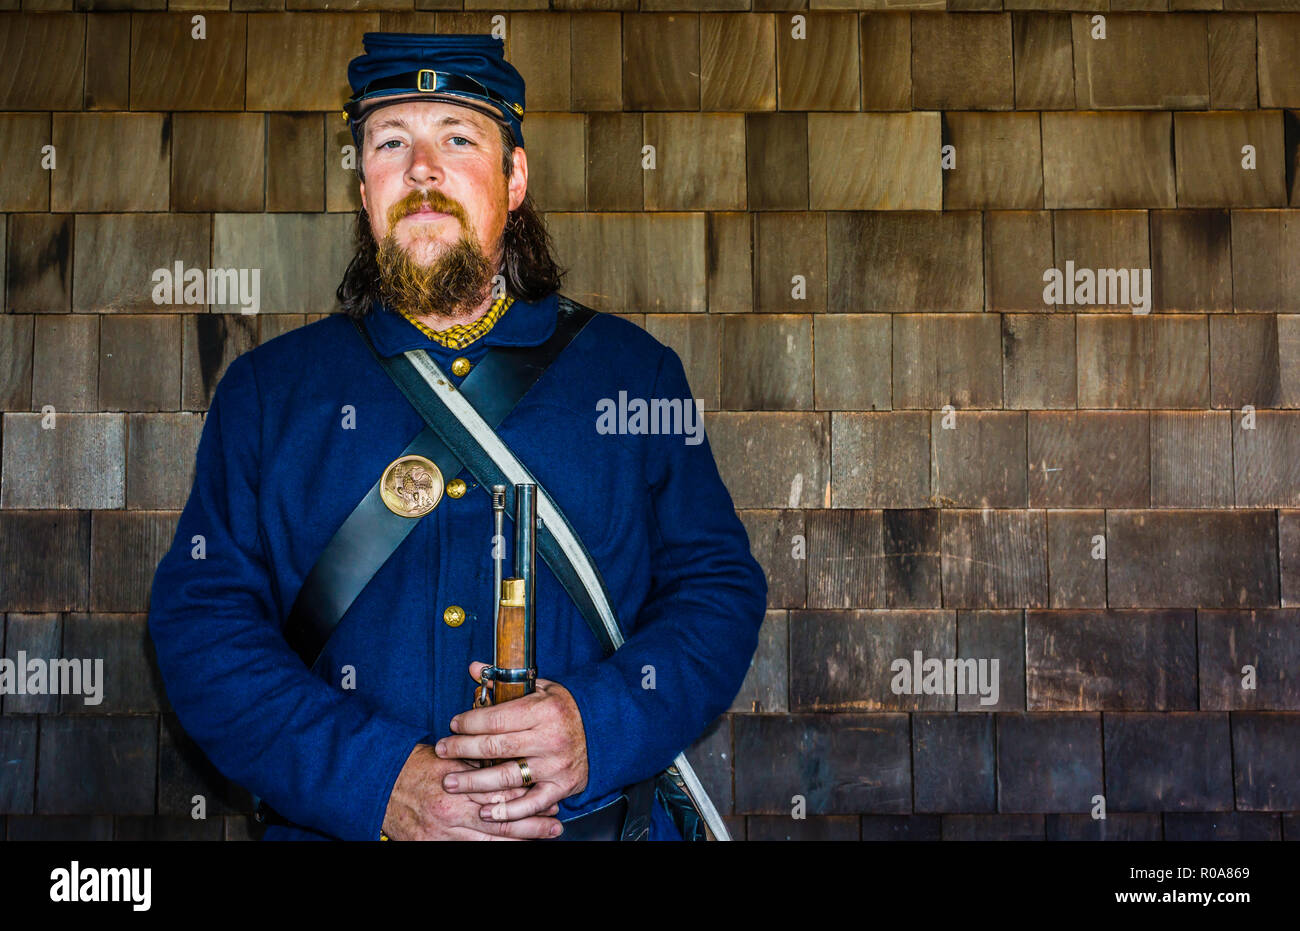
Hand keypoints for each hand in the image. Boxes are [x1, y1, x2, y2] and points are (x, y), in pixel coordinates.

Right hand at [381, 743, 561, 839]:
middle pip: (502, 824)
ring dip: (520, 842)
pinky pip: (470, 852)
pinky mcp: (432, 846)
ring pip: (490, 843)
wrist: (378, 786)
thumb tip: (508, 764)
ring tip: (542, 838)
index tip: (550, 797)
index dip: (529, 797)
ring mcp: (442, 835)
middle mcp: (452, 814)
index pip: (502, 794)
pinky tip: (511, 848)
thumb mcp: (447, 757)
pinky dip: (494, 850)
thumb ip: (477, 763)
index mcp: (457, 786)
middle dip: (533, 826)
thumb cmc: (414, 766)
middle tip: (556, 826)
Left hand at [435, 661, 589, 825]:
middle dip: (462, 750)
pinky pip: (531, 804)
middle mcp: (549, 738)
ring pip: (506, 777)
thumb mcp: (539, 687)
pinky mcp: (561, 786)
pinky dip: (507, 811)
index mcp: (542, 710)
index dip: (469, 723)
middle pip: (494, 747)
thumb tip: (474, 669)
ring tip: (451, 782)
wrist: (605, 729)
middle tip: (442, 750)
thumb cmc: (567, 708)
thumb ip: (504, 680)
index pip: (496, 718)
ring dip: (473, 782)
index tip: (454, 725)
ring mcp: (555, 765)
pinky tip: (486, 811)